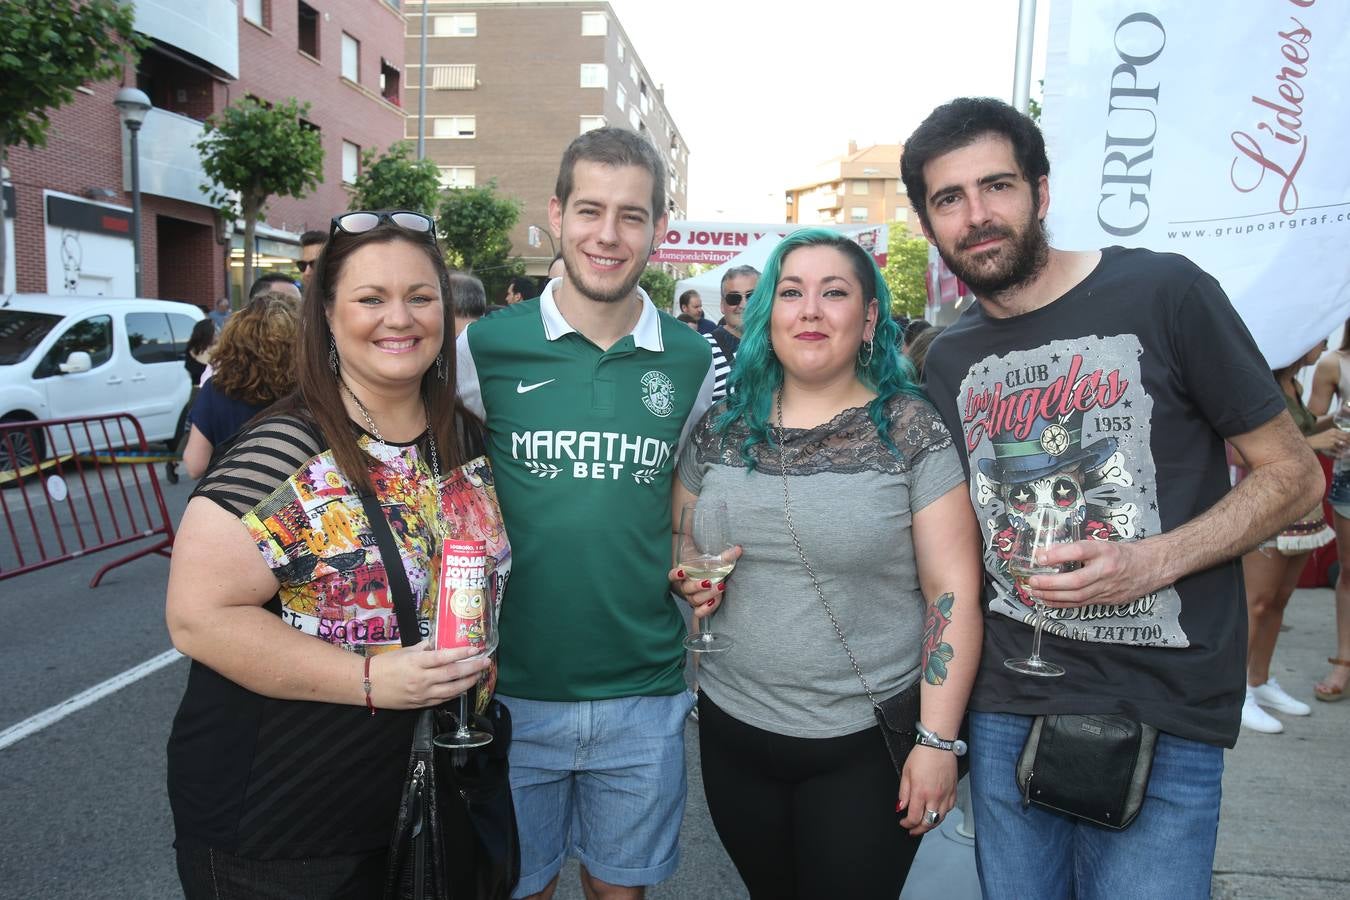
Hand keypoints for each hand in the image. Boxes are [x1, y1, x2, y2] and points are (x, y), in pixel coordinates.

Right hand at [368, 641, 491, 709]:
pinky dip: (456, 693)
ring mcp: (422, 693)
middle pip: (452, 673)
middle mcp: (421, 679)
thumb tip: (441, 642)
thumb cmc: (386, 664)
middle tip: (486, 662)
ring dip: (468, 682)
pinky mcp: (420, 704)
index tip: (475, 649)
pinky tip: (464, 687)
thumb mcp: (405, 651)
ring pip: (451, 689)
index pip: (443, 657)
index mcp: (416, 662)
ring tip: (479, 675)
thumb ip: (425, 647)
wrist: (367, 685)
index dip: (461, 653)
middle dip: (472, 668)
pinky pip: (443, 699)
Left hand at [668, 545, 742, 619]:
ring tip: (707, 581)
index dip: (708, 608)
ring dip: (697, 587)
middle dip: (709, 595)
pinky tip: (682, 572)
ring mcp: (682, 584)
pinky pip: (672, 577)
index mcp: (703, 594)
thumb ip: (727, 558)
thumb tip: (739, 548)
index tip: (714, 601)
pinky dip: (677, 576)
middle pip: (696, 600)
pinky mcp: (674, 574)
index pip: (705, 607)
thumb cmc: (704, 562)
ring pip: (687, 591)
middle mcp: (691, 592)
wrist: (688, 550)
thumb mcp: (717, 561)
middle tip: (720, 586)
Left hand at [897, 745, 957, 835]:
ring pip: (940, 819)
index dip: (907, 824)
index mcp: (920, 792)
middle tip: (912, 830)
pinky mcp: (954, 791)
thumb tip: (900, 807)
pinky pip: (949, 809)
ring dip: (931, 825)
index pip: (914, 818)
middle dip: (919, 830)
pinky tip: (936, 813)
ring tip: (924, 825)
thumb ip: (903, 793)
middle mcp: (934, 796)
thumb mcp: (906, 773)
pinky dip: (942, 814)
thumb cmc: (922, 755)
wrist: (938, 744)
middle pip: (928, 823)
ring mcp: (946, 795)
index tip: (903, 823)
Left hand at [1029, 538, 1163, 608]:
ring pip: (1077, 596)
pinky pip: (1081, 604)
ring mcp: (1108, 588)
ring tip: (1035, 592)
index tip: (1040, 557)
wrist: (1150, 567)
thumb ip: (1075, 549)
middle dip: (1050, 583)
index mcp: (1105, 551)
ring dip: (1052, 596)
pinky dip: (1062, 603)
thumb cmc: (1120, 553)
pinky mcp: (1107, 601)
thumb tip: (1045, 553)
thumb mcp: (1100, 544)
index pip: (1080, 551)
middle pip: (1076, 581)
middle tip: (1032, 581)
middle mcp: (1106, 570)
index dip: (1059, 555)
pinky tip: (1047, 600)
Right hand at [1308, 429, 1349, 455]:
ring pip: (1344, 444)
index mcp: (1334, 430)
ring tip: (1346, 449)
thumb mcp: (1328, 434)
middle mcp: (1334, 433)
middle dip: (1348, 442)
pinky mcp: (1330, 445)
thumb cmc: (1320, 439)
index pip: (1346, 433)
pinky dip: (1340, 452)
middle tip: (1348, 446)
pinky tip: (1341, 453)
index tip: (1349, 441)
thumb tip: (1345, 440)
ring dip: (1346, 447)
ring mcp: (1332, 439)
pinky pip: (1339, 449)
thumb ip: (1337, 435)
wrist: (1311, 442)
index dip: (1349, 437)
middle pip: (1346, 438)